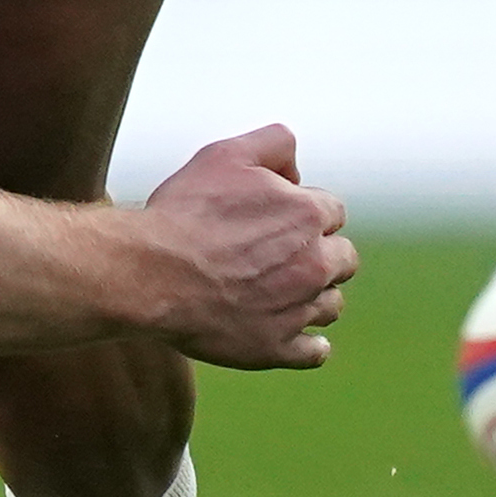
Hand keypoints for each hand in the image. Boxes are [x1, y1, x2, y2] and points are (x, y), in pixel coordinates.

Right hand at [140, 123, 354, 368]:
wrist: (151, 272)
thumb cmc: (184, 213)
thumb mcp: (225, 154)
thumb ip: (273, 144)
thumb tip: (296, 166)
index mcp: (308, 216)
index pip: (332, 211)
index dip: (304, 211)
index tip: (277, 218)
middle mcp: (315, 264)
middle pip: (343, 259)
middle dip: (319, 254)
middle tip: (281, 255)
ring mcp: (298, 309)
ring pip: (331, 305)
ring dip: (314, 296)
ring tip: (280, 292)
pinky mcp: (277, 347)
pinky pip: (314, 351)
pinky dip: (310, 344)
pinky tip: (297, 336)